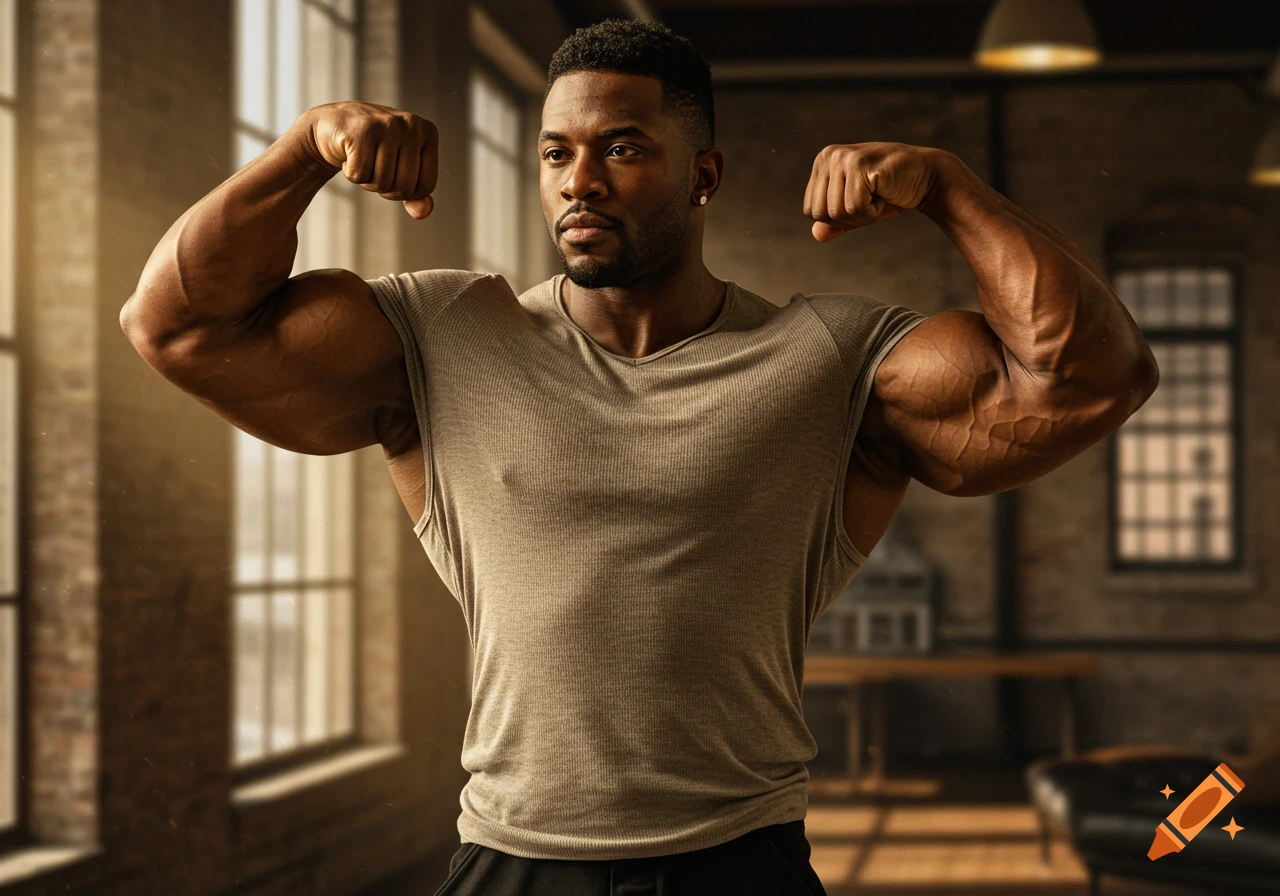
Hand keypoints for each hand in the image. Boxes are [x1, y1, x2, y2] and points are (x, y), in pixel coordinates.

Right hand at [295, 101, 437, 219]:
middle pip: (404, 188)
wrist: (333, 124)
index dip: (405, 193)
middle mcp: (412, 124)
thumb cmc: (372, 148)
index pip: (426, 187)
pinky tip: (349, 154)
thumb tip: (423, 212)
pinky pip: (360, 174)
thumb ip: (416, 194)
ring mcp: (387, 125)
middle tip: (373, 167)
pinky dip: (350, 173)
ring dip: (366, 180)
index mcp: (428, 132)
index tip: (393, 174)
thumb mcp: (400, 169)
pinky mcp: (361, 130)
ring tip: (361, 158)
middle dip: (385, 188)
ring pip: (382, 183)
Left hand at [802, 142, 940, 241]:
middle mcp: (828, 156)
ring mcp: (842, 157)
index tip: (860, 202)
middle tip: (871, 200)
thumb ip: (835, 222)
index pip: (810, 210)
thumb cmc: (891, 193)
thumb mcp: (857, 211)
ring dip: (862, 215)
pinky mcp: (859, 164)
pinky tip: (884, 193)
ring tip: (878, 195)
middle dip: (848, 219)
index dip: (837, 219)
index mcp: (822, 163)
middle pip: (820, 213)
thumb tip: (817, 235)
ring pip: (836, 212)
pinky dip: (872, 212)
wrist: (927, 177)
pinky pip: (854, 208)